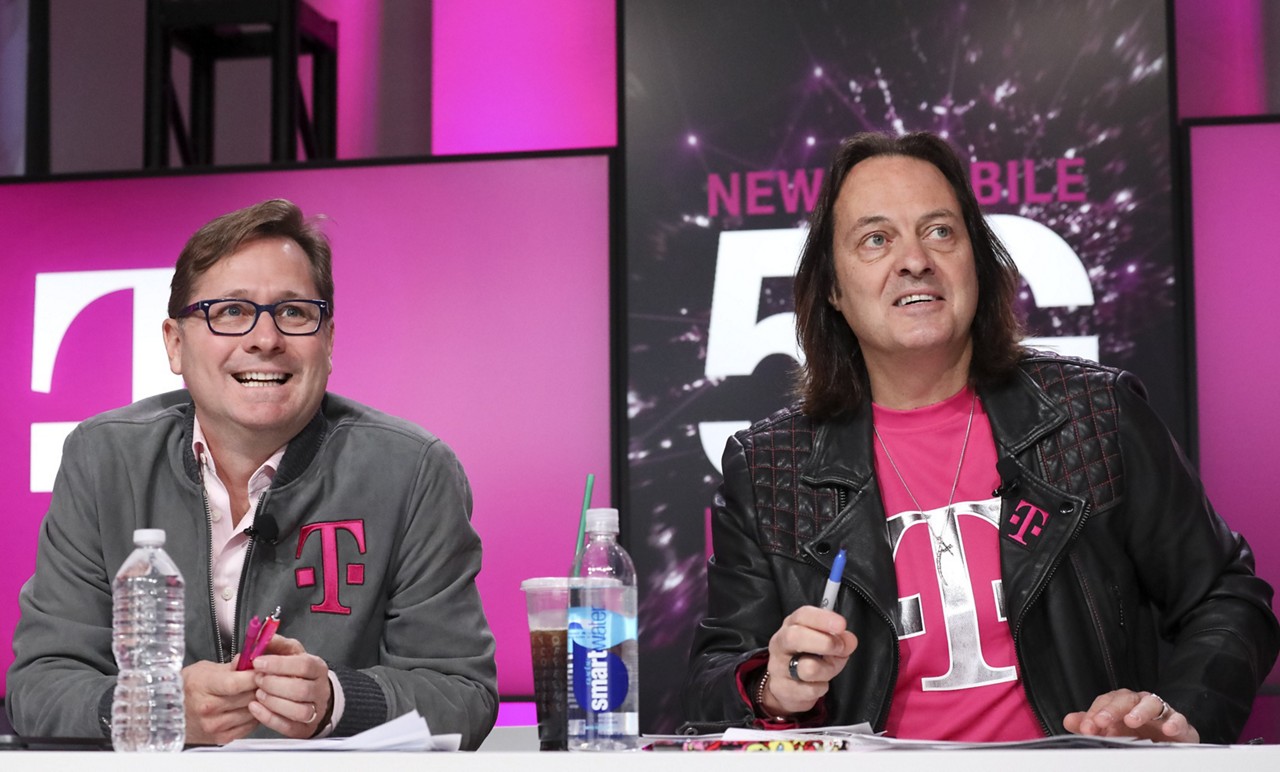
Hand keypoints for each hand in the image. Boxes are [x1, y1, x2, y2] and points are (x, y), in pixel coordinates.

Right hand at [182, 659, 259, 744]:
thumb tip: (249, 659)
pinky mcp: (221, 738)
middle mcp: (207, 709)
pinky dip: (253, 715)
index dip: (253, 676)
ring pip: (251, 712)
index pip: (235, 683)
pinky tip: (249, 707)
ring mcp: (214, 726)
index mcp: (202, 687)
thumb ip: (230, 666)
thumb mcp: (204, 669)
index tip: (262, 670)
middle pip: (247, 697)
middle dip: (260, 687)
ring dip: (259, 702)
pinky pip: (248, 726)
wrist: (170, 713)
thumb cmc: (188, 687)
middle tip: (264, 680)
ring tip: (257, 692)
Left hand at [246, 635, 332, 738]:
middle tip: (257, 679)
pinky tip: (256, 708)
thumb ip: (276, 643)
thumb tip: (261, 636)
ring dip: (274, 703)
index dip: (279, 664)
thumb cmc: (297, 672)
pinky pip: (289, 727)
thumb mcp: (290, 652)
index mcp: (317, 668)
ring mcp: (314, 710)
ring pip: (299, 711)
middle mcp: (320, 689)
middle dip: (274, 685)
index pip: (304, 665)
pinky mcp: (304, 728)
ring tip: (258, 694)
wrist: (312, 694)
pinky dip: (269, 718)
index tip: (258, 662)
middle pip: (301, 690)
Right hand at [758, 605, 857, 717]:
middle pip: (795, 637)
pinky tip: (818, 683)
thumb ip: (839, 639)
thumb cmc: (807, 658)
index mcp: (791, 625)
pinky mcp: (782, 688)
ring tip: (829, 669)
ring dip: (827, 670)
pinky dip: (821, 687)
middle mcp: (781, 643)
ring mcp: (778, 666)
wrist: (787, 686)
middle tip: (840, 648)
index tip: (841, 624)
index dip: (823, 618)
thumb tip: (849, 640)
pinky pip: (810, 690)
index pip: (803, 615)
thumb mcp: (825, 644)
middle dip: (824, 642)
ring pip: (808, 668)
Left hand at [1063, 688, 1199, 742]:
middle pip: (1125, 698)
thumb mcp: (1111, 732)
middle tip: (1101, 721)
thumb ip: (1089, 725)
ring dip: (1140, 711)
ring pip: (1152, 703)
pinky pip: (1179, 719)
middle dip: (1112, 709)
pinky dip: (1174, 723)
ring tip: (1131, 721)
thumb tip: (1068, 720)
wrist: (1169, 746)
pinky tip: (1167, 730)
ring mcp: (1161, 713)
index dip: (1094, 713)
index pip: (1105, 702)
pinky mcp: (1181, 725)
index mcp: (1121, 705)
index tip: (1086, 727)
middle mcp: (1140, 705)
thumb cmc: (1138, 735)